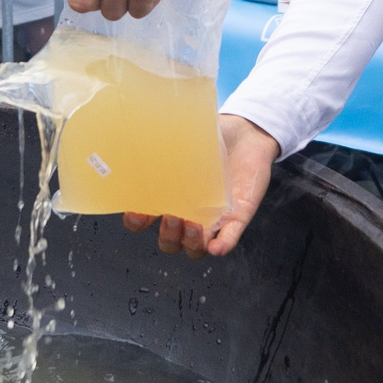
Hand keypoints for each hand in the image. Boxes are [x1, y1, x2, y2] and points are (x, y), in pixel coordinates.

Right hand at [124, 114, 278, 257]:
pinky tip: (216, 247)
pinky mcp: (237, 216)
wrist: (246, 135)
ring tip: (192, 226)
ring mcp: (213, 218)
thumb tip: (145, 136)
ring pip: (196, 248)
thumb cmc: (211, 139)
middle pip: (170, 242)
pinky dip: (222, 246)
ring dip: (190, 243)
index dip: (137, 222)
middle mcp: (188, 213)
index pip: (145, 220)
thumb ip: (166, 144)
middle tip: (171, 217)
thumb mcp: (185, 140)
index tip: (136, 213)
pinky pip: (229, 239)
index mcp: (169, 197)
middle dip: (168, 236)